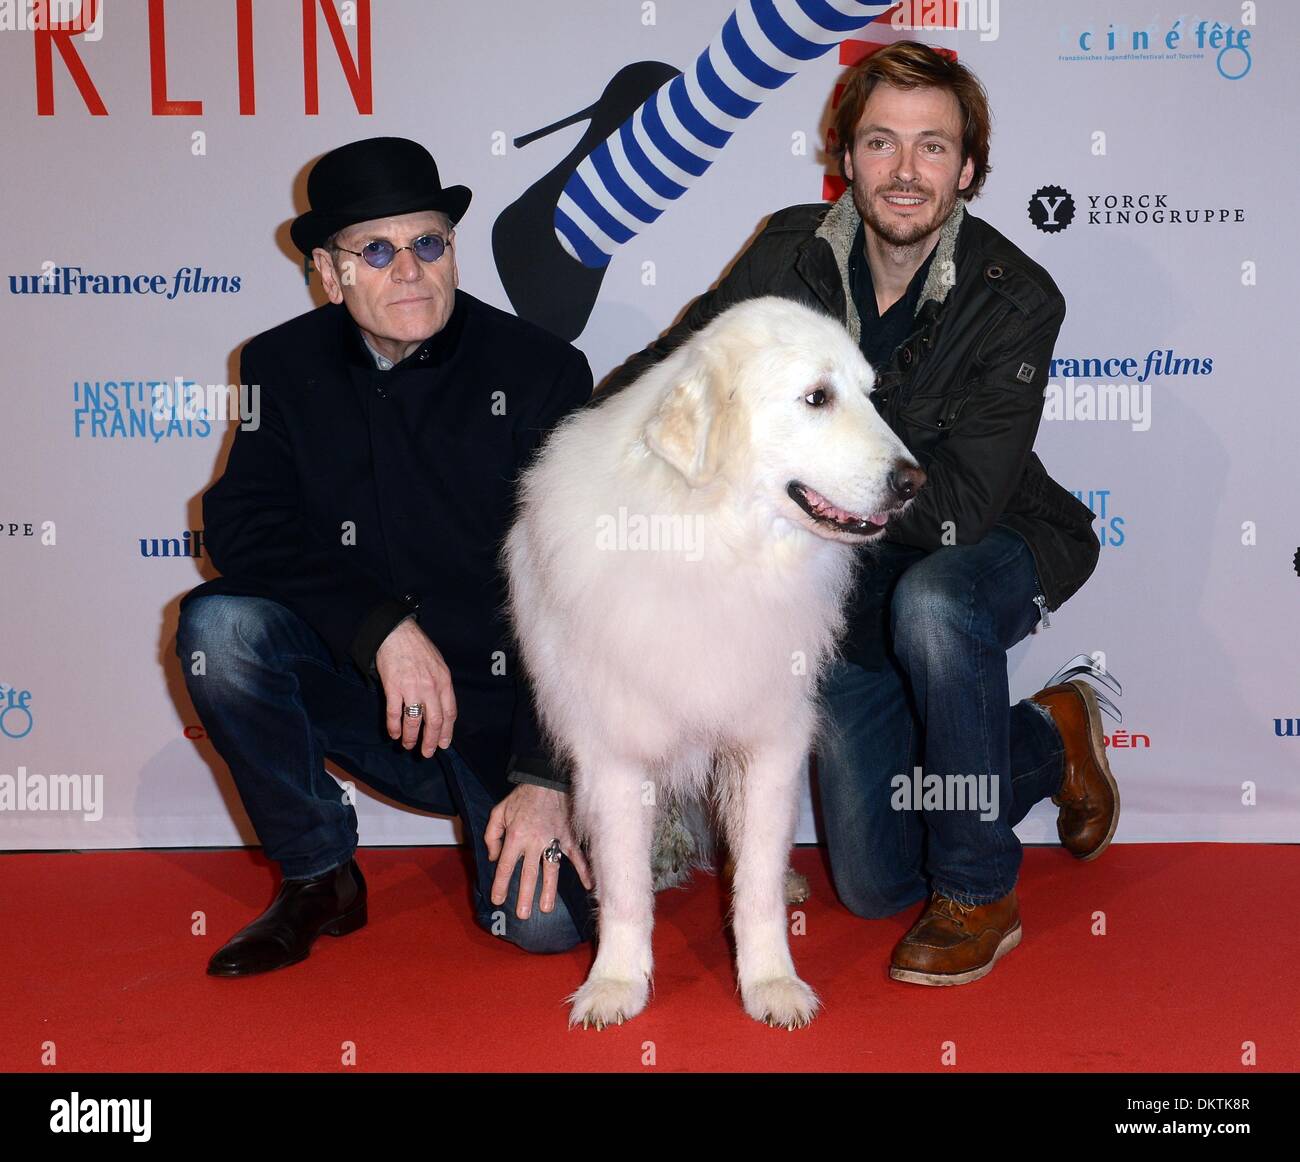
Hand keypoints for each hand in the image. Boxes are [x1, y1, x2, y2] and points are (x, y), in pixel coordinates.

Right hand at [374, 618, 456, 757]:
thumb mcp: (439, 664)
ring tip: (408, 745)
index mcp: (444, 682)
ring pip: (414, 721)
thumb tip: (441, 706)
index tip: (443, 744)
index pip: (449, 713)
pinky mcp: (394, 687)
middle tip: (426, 753)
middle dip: (430, 741)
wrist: (397, 633)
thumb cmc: (418, 647)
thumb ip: (441, 685)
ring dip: (411, 737)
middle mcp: (431, 687)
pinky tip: (394, 734)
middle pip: (434, 721)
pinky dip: (394, 726)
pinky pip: (395, 713)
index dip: (446, 732)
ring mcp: (412, 688)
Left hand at [485, 784, 592, 918]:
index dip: (501, 884)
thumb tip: (494, 858)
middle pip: (529, 874)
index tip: (498, 900)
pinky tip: (589, 885)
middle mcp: (535, 841)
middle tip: (523, 915)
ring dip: (548, 890)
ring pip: (551, 870)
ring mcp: (554, 840)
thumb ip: (492, 835)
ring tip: (546, 908)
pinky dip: (584, 870)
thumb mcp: (499, 812)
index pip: (507, 866)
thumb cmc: (523, 797)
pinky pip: (576, 856)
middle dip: (525, 896)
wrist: (547, 780)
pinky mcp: (568, 837)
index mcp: (516, 836)